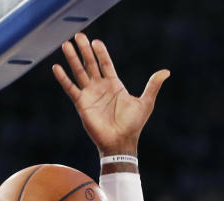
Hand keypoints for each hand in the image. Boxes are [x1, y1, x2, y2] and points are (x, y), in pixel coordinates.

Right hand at [53, 33, 168, 156]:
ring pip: (79, 72)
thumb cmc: (133, 125)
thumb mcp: (145, 103)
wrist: (121, 142)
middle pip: (91, 64)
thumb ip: (153, 86)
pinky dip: (63, 78)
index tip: (96, 41)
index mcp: (114, 85)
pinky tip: (57, 67)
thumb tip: (166, 72)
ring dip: (73, 58)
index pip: (105, 64)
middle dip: (85, 50)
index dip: (101, 52)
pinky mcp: (81, 104)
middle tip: (78, 35)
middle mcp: (100, 87)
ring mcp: (90, 95)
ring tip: (66, 44)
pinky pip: (70, 88)